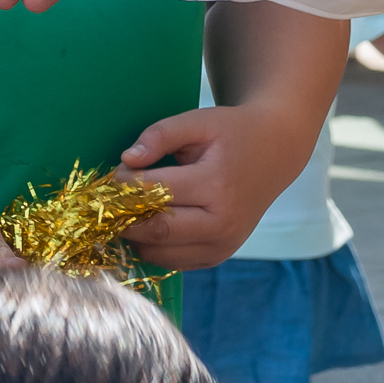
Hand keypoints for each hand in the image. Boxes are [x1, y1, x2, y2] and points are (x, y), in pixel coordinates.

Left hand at [118, 103, 316, 270]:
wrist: (275, 152)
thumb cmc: (233, 132)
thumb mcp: (199, 121)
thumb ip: (161, 134)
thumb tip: (127, 160)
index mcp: (218, 185)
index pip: (156, 192)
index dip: (125, 186)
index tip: (111, 176)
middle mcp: (223, 223)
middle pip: (156, 230)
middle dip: (124, 217)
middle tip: (108, 201)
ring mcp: (223, 245)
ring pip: (160, 253)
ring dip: (135, 235)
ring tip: (125, 212)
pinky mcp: (219, 256)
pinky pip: (173, 261)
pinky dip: (153, 247)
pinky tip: (147, 224)